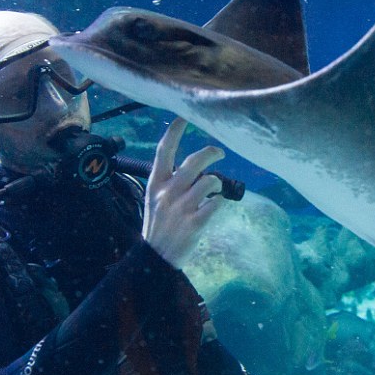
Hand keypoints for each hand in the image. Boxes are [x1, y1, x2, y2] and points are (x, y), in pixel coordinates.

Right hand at [142, 118, 225, 267]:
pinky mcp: (195, 223)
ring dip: (216, 182)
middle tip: (220, 152)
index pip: (164, 150)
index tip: (184, 117)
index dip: (174, 131)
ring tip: (213, 190)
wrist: (156, 258)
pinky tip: (212, 207)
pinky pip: (216, 203)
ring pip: (210, 181)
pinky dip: (218, 203)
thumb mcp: (154, 198)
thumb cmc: (157, 225)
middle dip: (212, 152)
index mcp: (155, 183)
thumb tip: (194, 165)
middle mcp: (167, 192)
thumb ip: (170, 181)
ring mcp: (181, 207)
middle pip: (195, 161)